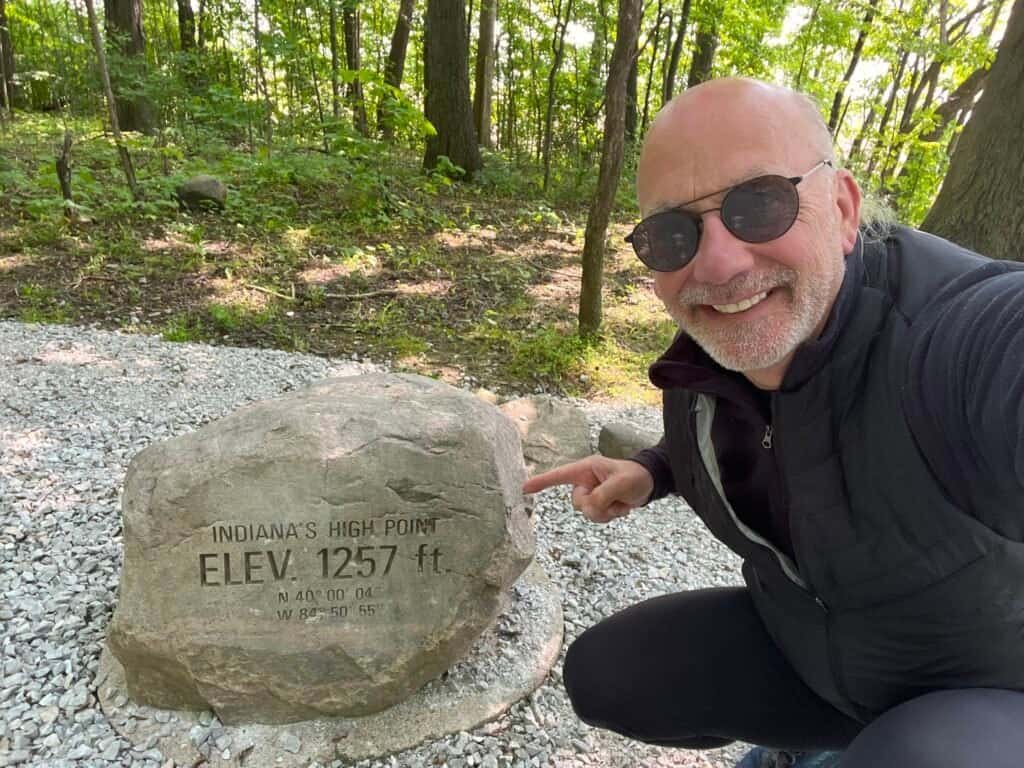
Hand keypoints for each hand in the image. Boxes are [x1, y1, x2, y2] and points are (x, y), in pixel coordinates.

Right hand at [522, 455, 654, 522]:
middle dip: (596, 506)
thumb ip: (603, 494)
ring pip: (587, 513)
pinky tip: (621, 507)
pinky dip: (610, 516)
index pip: (559, 475)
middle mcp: (585, 482)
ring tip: (620, 503)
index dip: (541, 482)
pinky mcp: (599, 504)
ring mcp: (592, 493)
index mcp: (586, 469)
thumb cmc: (635, 476)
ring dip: (605, 512)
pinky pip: (596, 517)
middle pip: (577, 502)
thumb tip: (589, 506)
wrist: (649, 482)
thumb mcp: (621, 483)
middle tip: (614, 499)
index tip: (524, 488)